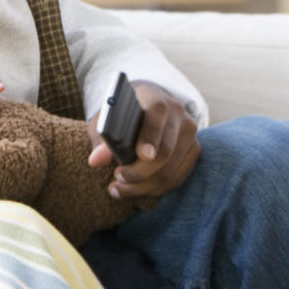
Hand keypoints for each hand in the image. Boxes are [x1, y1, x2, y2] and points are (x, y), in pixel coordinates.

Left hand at [87, 81, 199, 198]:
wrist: (145, 108)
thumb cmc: (120, 116)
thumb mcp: (105, 121)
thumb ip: (100, 139)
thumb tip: (95, 160)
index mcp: (154, 97)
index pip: (156, 113)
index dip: (150, 135)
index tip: (141, 156)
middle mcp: (177, 113)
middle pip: (166, 149)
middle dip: (140, 171)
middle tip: (117, 178)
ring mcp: (189, 133)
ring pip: (171, 169)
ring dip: (144, 185)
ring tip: (118, 189)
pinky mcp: (193, 151)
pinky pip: (178, 177)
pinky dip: (155, 188)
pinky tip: (135, 190)